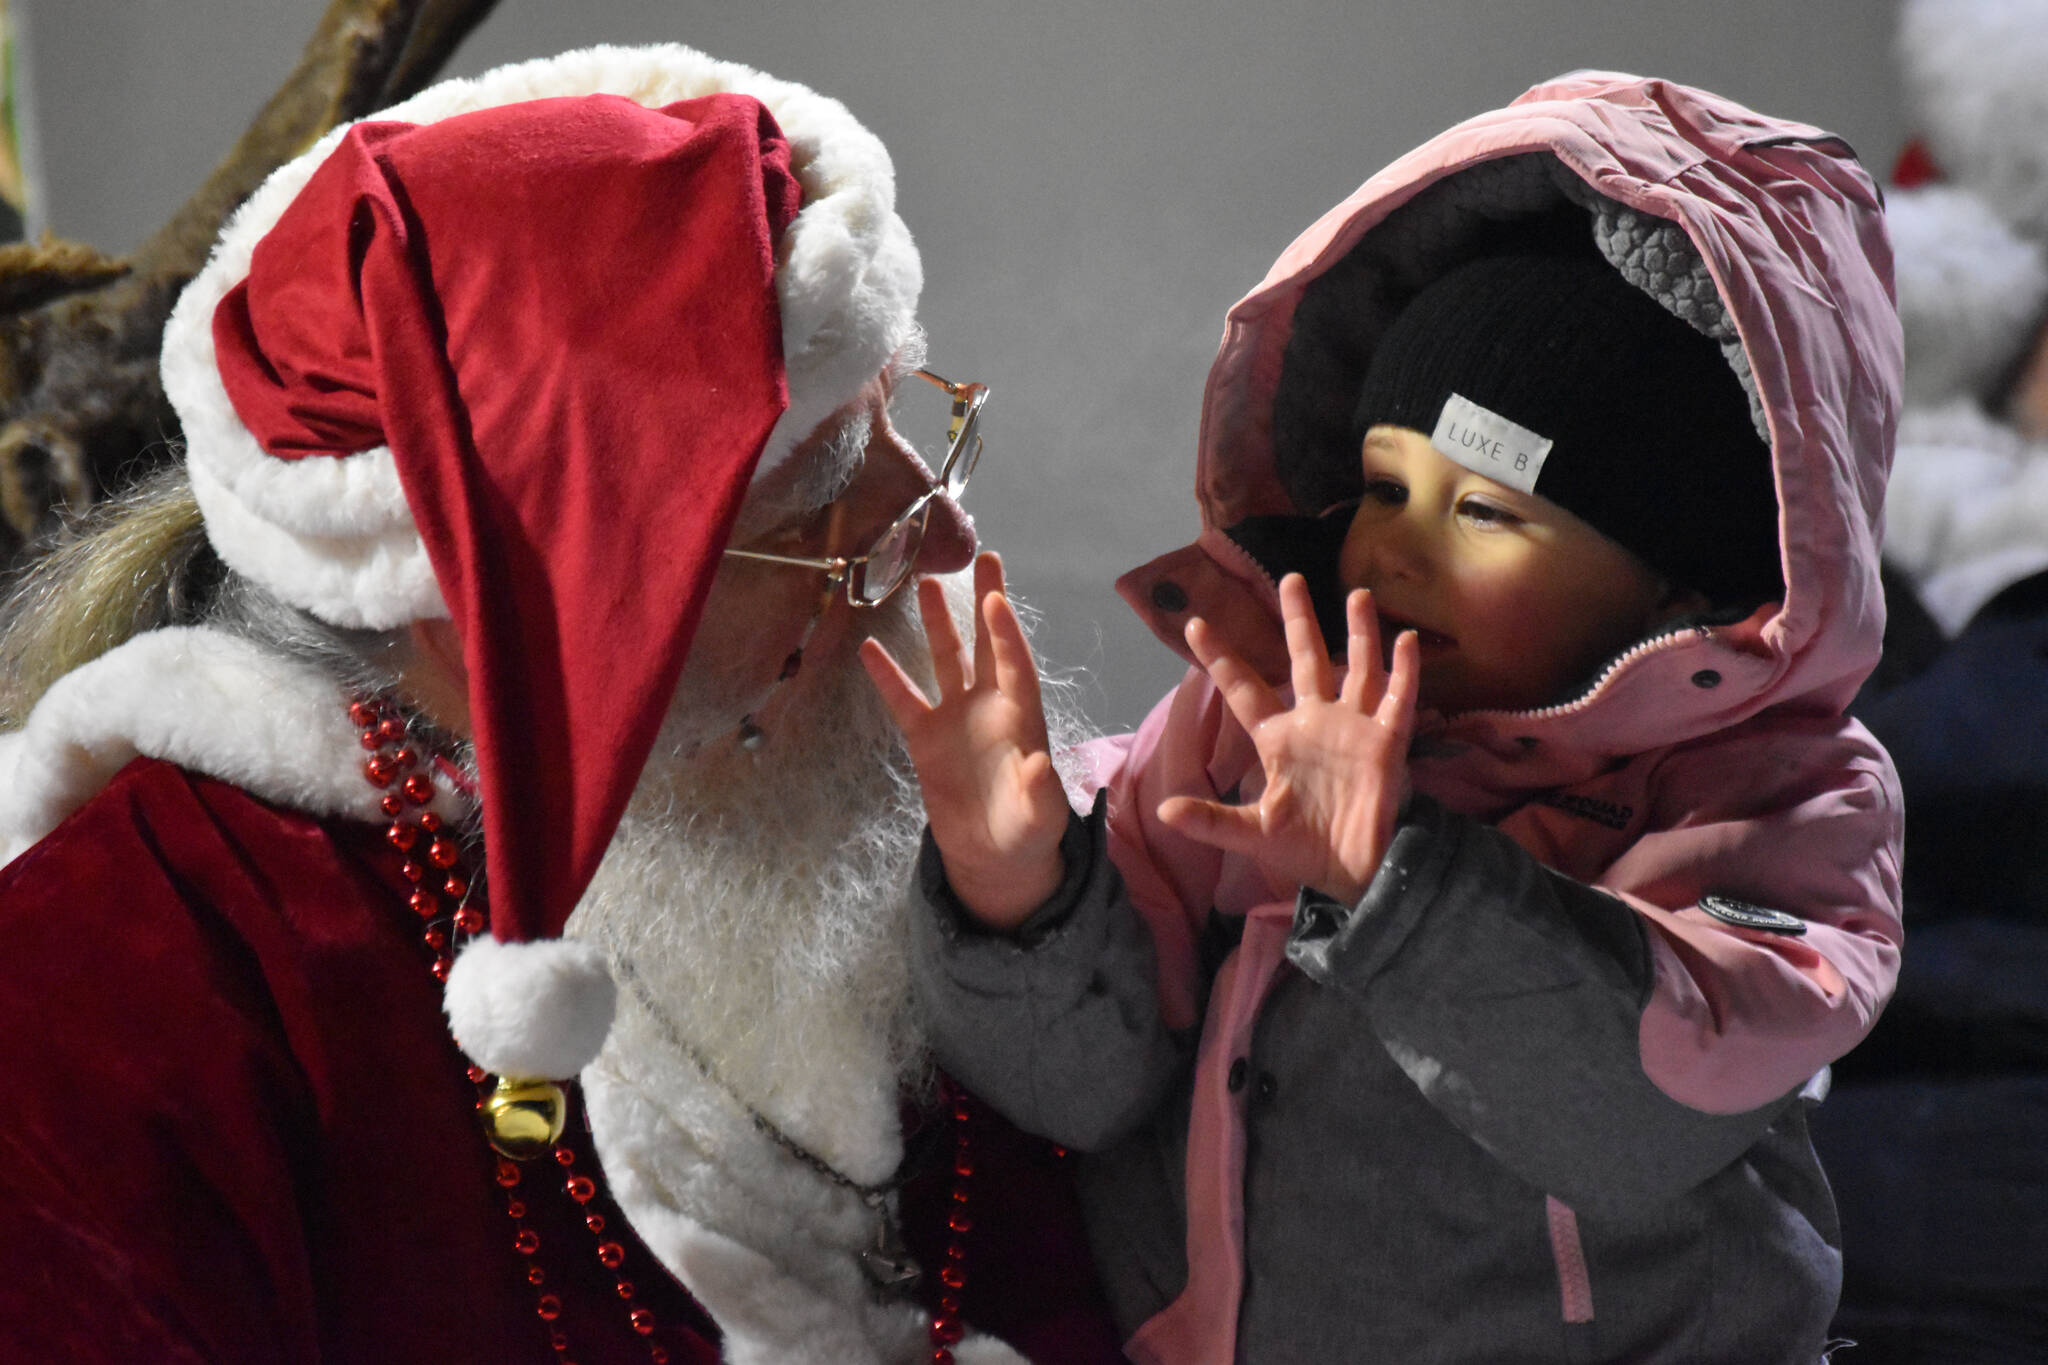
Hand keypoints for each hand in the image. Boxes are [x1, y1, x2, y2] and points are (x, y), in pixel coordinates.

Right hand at [862, 552, 1068, 930]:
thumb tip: (1040, 765)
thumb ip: (1039, 792)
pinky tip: (869, 648)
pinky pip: (905, 700)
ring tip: (924, 584)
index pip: (1015, 665)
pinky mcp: (926, 739)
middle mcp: (989, 708)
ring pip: (946, 660)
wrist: (995, 855)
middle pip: (987, 644)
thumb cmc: (1028, 833)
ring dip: (937, 624)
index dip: (1006, 633)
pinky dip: (888, 676)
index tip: (995, 598)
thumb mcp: (1039, 817)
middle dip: (985, 602)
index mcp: (1022, 719)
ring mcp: (956, 719)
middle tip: (983, 557)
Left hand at [1157, 574, 1418, 905]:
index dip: (1220, 658)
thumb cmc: (1303, 850)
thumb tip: (1164, 812)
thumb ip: (1210, 819)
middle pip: (1306, 660)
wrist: (1353, 874)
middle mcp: (1315, 722)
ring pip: (1357, 667)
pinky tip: (1403, 639)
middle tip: (1290, 580)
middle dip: (1298, 621)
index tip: (1194, 624)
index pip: (1243, 689)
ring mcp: (1353, 728)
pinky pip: (1397, 699)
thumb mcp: (1250, 833)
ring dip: (1358, 632)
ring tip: (1356, 593)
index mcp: (1277, 739)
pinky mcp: (1386, 742)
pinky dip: (1402, 671)